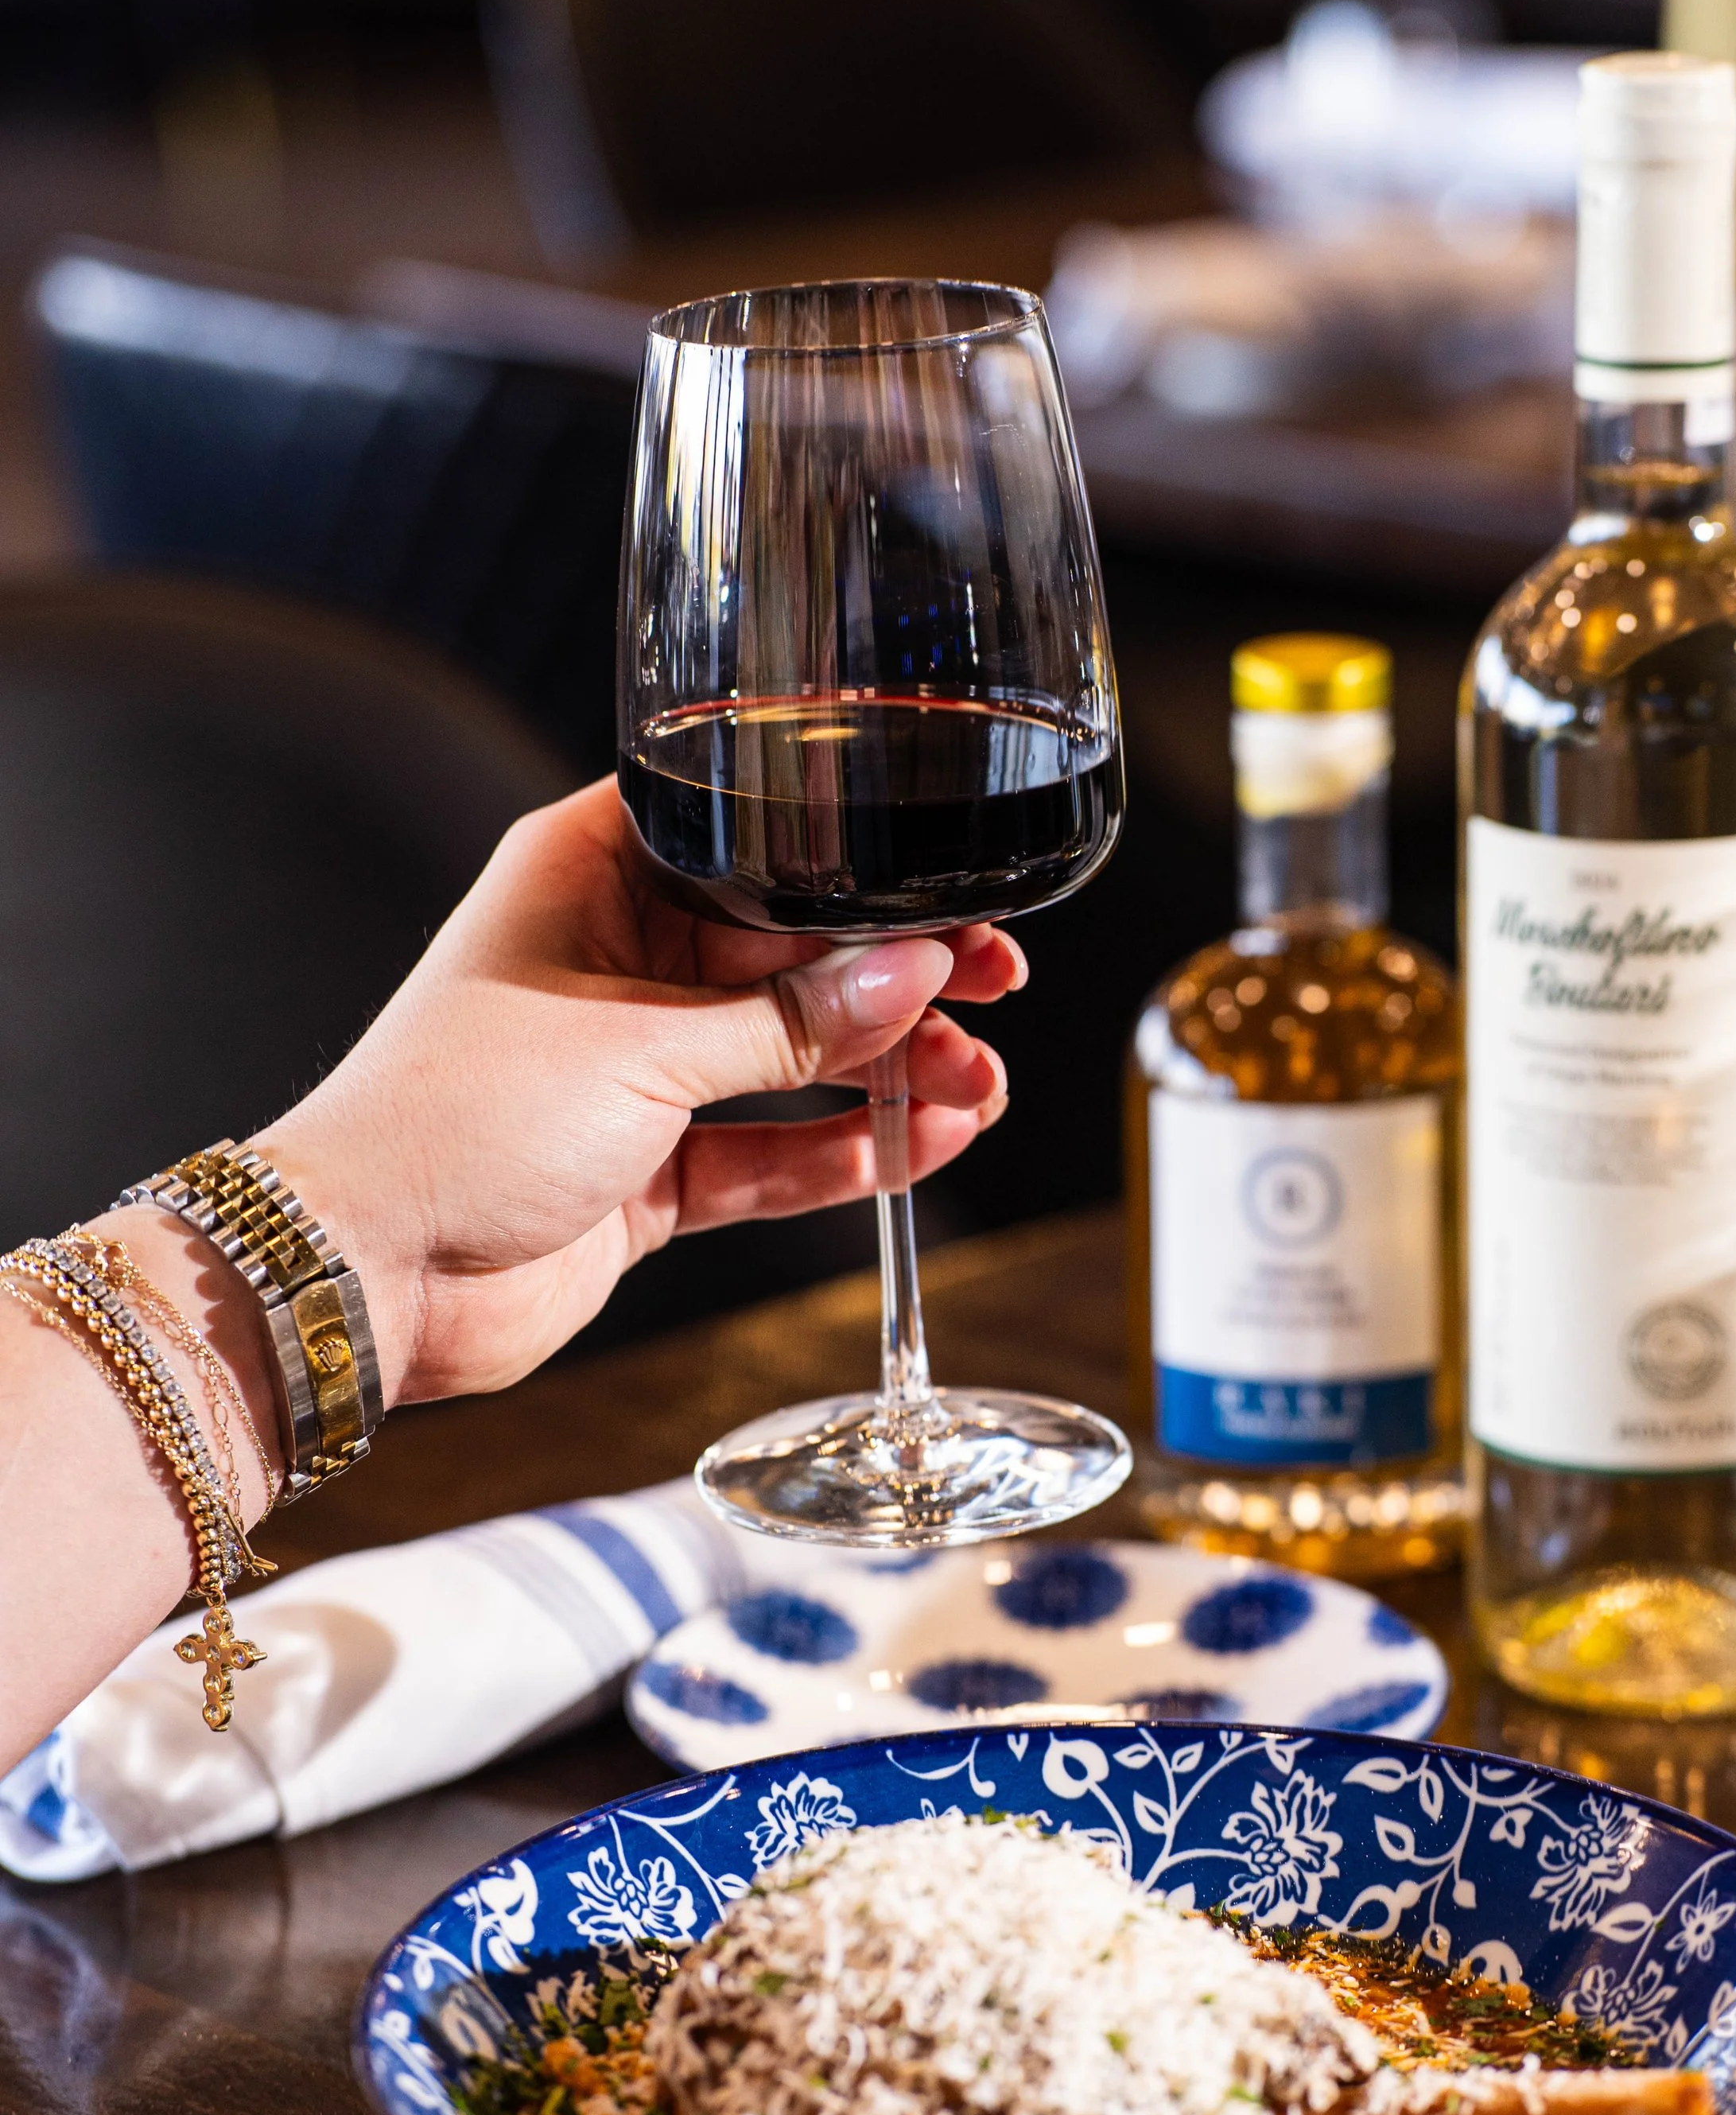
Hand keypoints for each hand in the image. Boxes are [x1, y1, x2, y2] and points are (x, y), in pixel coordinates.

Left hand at [257, 778, 1019, 1407]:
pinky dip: (843, 1152)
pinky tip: (920, 1145)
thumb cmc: (453, 1118)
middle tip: (991, 989)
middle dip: (892, 980)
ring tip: (976, 1086)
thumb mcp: (642, 1047)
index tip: (941, 896)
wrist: (366, 1272)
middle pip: (787, 955)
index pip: (747, 843)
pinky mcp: (647, 1167)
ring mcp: (634, 1069)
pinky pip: (769, 1150)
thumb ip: (789, 1021)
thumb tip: (912, 973)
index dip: (849, 868)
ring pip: (792, 1057)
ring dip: (886, 1073)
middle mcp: (618, 962)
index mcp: (591, 876)